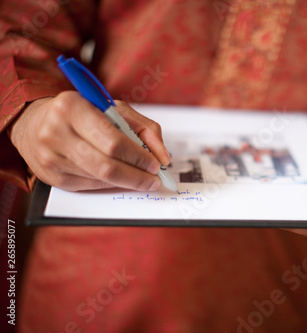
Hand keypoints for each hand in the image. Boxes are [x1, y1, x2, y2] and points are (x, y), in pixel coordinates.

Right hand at [9, 91, 170, 191]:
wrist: (34, 124)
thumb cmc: (82, 114)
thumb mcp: (114, 109)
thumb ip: (145, 128)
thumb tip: (163, 157)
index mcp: (72, 107)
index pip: (113, 141)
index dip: (139, 157)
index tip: (156, 164)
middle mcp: (55, 132)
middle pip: (106, 166)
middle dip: (137, 176)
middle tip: (154, 179)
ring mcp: (50, 157)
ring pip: (99, 179)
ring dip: (127, 182)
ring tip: (143, 179)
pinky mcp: (50, 177)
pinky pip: (89, 186)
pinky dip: (110, 184)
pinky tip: (120, 178)